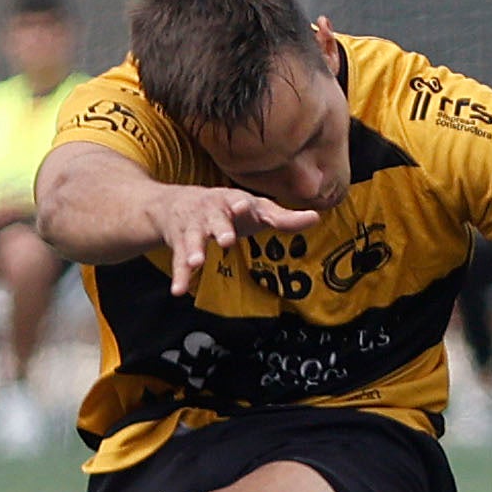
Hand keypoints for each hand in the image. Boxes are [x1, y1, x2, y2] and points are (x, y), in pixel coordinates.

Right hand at [148, 185, 320, 296]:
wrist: (175, 204)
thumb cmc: (227, 208)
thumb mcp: (255, 209)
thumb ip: (283, 218)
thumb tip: (316, 218)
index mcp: (233, 201)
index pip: (239, 201)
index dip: (242, 205)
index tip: (243, 206)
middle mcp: (211, 212)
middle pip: (215, 220)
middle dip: (220, 229)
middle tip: (225, 239)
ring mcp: (193, 228)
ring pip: (193, 239)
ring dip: (194, 251)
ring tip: (195, 263)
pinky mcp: (179, 243)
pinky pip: (178, 261)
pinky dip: (180, 276)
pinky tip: (178, 291)